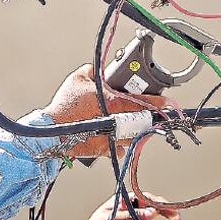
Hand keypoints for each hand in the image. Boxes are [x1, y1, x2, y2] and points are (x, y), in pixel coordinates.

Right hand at [44, 64, 169, 157]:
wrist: (52, 131)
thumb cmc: (65, 106)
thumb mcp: (78, 78)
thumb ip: (92, 70)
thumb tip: (98, 69)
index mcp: (115, 102)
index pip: (144, 102)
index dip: (158, 102)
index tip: (167, 103)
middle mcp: (118, 121)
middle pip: (142, 121)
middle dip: (146, 117)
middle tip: (149, 114)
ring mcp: (112, 137)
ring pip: (132, 136)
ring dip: (134, 131)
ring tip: (130, 125)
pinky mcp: (104, 150)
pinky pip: (118, 149)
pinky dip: (119, 144)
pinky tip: (115, 138)